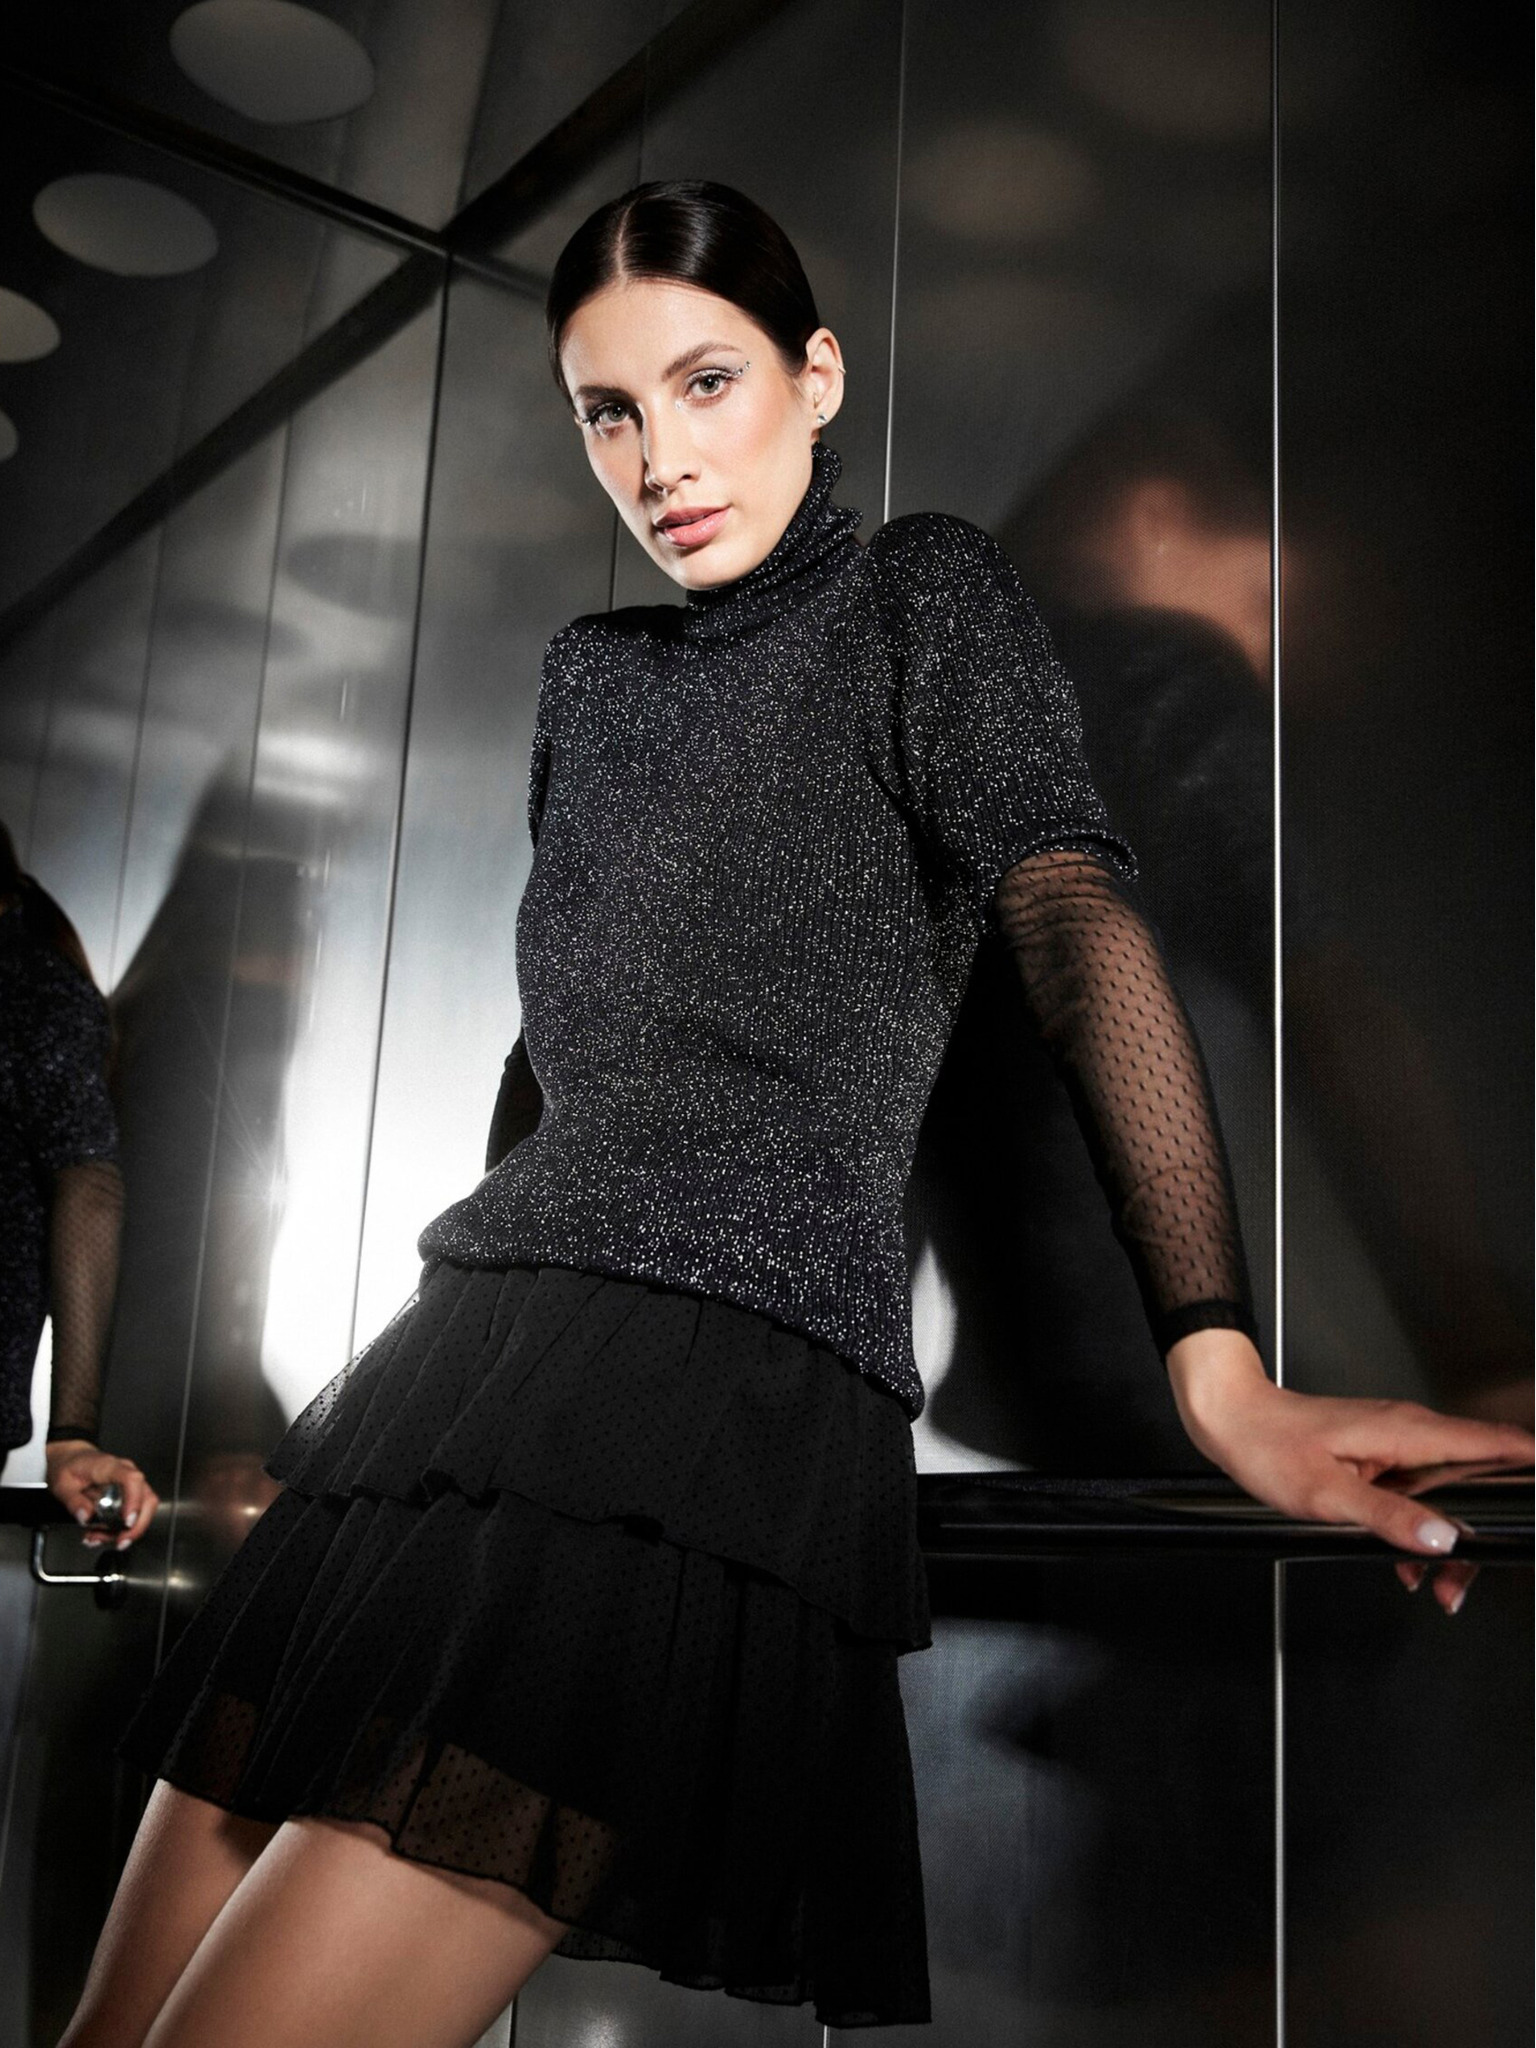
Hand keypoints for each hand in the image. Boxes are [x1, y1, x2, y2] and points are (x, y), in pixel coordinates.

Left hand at [44, 1440, 161, 1551]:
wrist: (71, 1459)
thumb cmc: (70, 1467)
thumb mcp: (62, 1484)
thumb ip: (73, 1501)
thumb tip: (85, 1517)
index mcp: (110, 1467)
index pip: (131, 1480)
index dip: (134, 1502)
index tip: (127, 1522)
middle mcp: (126, 1474)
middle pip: (147, 1499)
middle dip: (137, 1526)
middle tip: (119, 1542)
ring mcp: (129, 1485)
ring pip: (142, 1510)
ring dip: (125, 1531)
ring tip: (98, 1538)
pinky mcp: (128, 1495)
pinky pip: (133, 1514)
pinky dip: (119, 1530)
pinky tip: (101, 1534)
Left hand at [1165, 1330, 1535, 1615]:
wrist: (1232, 1421)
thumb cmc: (1268, 1445)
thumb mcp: (1327, 1493)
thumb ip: (1388, 1515)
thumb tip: (1442, 1538)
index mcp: (1407, 1432)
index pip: (1495, 1442)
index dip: (1530, 1465)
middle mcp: (1410, 1432)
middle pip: (1480, 1481)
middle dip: (1481, 1535)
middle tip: (1462, 1582)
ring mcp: (1396, 1443)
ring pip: (1449, 1495)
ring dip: (1447, 1543)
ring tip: (1434, 1585)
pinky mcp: (1381, 1456)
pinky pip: (1420, 1495)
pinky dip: (1420, 1531)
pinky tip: (1404, 1562)